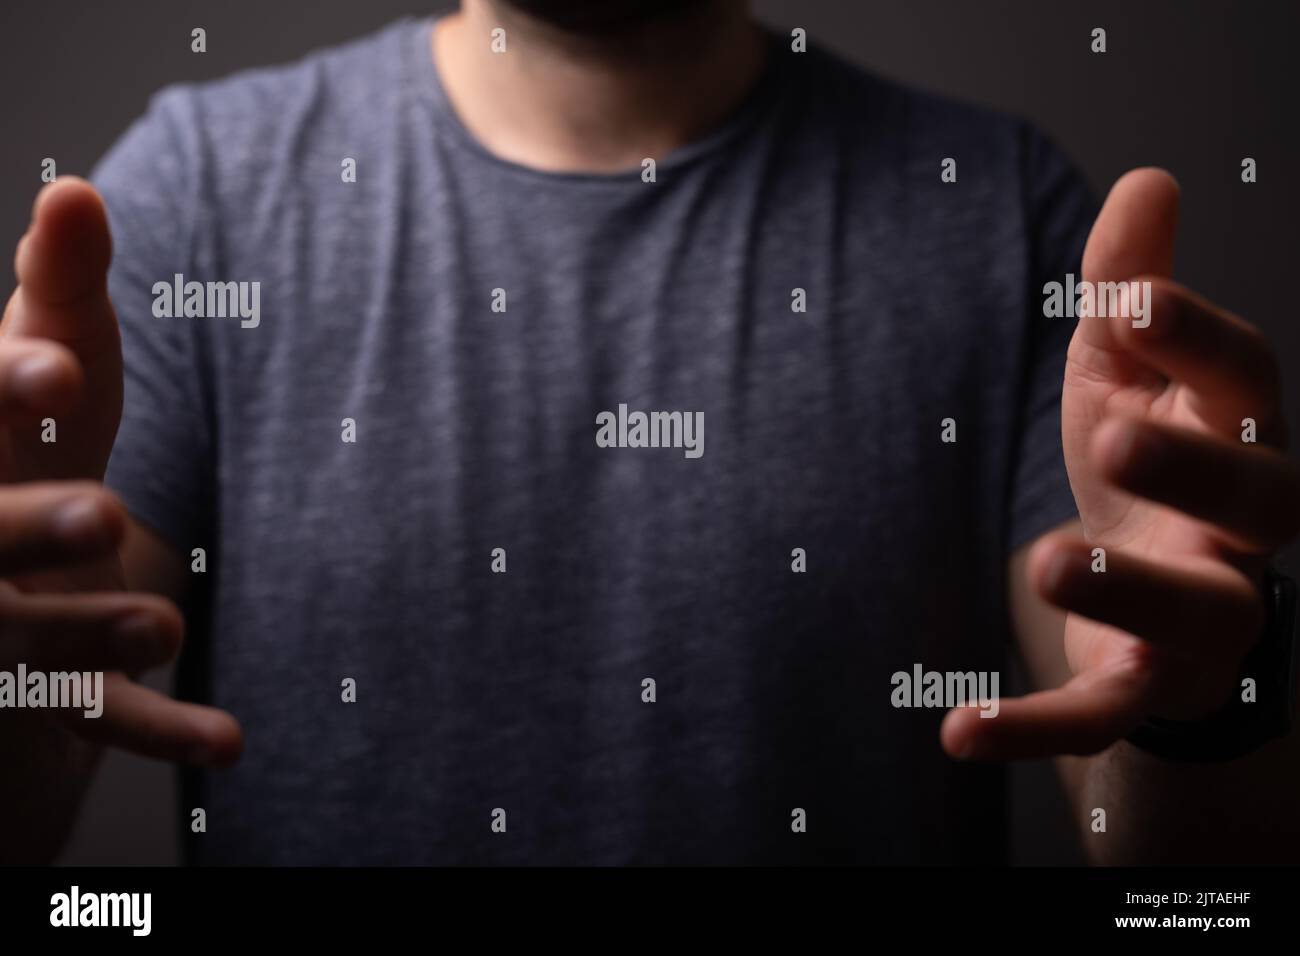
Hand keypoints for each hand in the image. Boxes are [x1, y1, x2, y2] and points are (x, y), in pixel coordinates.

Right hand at [0, 178, 240, 778]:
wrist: (11, 560)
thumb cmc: (31, 434)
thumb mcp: (48, 355)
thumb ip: (64, 283)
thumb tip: (80, 192)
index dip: (2, 389)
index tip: (62, 372)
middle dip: (27, 526)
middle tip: (105, 513)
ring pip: (23, 639)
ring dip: (89, 633)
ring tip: (165, 622)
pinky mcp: (42, 689)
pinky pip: (94, 719)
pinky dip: (159, 730)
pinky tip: (226, 741)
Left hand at [944, 168, 1299, 757]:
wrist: (1154, 588)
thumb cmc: (1144, 457)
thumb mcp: (1124, 370)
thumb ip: (1132, 284)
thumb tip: (1147, 178)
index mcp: (1234, 432)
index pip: (1244, 379)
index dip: (1197, 337)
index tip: (1126, 297)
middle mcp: (1242, 529)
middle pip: (1260, 499)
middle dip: (1194, 468)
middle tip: (1113, 437)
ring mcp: (1205, 614)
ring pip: (1199, 613)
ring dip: (1126, 590)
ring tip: (1045, 560)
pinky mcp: (1146, 684)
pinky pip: (1105, 713)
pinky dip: (1035, 728)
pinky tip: (956, 734)